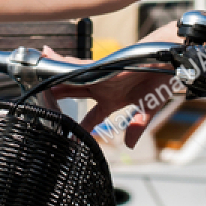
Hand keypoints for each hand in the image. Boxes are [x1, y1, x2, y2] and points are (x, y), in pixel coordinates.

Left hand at [38, 46, 176, 148]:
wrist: (168, 62)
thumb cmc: (161, 81)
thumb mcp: (148, 110)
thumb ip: (137, 127)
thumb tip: (130, 145)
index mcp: (113, 100)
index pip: (93, 117)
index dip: (83, 127)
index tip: (72, 137)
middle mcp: (104, 88)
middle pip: (75, 93)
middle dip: (58, 96)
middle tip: (40, 100)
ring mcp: (101, 76)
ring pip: (72, 78)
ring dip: (55, 78)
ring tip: (37, 77)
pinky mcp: (101, 65)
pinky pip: (77, 65)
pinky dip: (63, 63)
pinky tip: (49, 60)